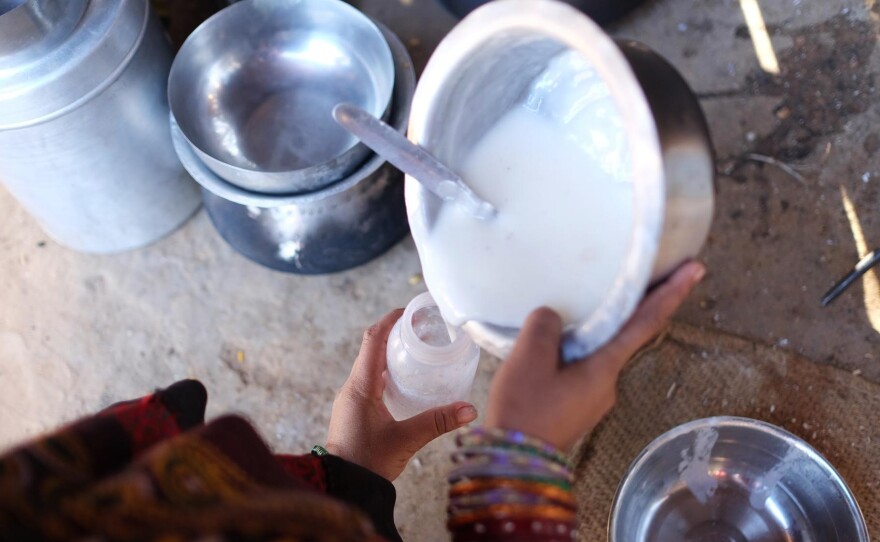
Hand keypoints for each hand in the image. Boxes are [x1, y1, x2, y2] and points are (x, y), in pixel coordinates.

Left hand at [325, 309, 478, 480]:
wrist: (342, 487)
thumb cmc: (366, 463)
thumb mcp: (406, 439)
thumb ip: (437, 422)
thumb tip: (469, 409)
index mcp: (360, 386)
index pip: (372, 339)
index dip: (390, 320)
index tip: (410, 311)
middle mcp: (352, 387)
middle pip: (372, 348)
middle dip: (395, 334)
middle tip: (422, 329)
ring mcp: (352, 399)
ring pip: (371, 365)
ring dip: (391, 354)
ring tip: (418, 350)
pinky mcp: (355, 410)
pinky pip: (371, 381)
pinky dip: (388, 373)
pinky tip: (407, 381)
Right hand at [485, 261, 705, 450]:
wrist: (514, 463)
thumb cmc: (525, 409)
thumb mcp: (529, 358)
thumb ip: (545, 326)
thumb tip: (553, 318)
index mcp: (605, 368)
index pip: (645, 322)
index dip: (671, 293)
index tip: (696, 270)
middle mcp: (608, 383)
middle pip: (625, 335)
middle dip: (637, 306)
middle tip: (649, 273)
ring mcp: (594, 398)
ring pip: (599, 353)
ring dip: (596, 330)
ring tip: (574, 310)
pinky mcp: (576, 406)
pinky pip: (583, 367)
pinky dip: (578, 349)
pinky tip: (555, 346)